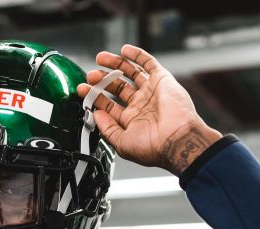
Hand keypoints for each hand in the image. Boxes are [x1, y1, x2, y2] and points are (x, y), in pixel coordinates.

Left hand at [75, 44, 222, 175]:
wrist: (177, 139)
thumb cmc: (154, 147)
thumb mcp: (121, 143)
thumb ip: (107, 129)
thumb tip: (96, 114)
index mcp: (132, 121)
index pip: (109, 105)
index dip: (95, 97)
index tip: (83, 91)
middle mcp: (142, 105)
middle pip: (118, 88)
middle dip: (102, 81)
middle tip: (90, 75)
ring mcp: (151, 92)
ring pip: (130, 73)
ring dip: (115, 65)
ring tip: (100, 59)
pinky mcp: (162, 80)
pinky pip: (148, 63)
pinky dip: (136, 55)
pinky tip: (124, 50)